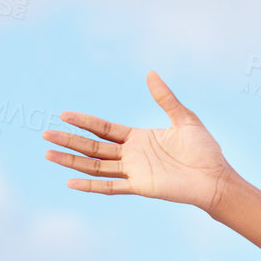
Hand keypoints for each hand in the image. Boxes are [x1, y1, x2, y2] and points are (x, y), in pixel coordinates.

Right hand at [43, 70, 233, 211]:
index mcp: (139, 138)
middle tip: (44, 133)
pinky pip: (111, 186)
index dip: (84, 122)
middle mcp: (132, 155)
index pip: (104, 129)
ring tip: (48, 153)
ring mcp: (134, 172)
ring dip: (72, 160)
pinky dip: (91, 186)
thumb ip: (165, 98)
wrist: (216, 177)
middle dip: (70, 140)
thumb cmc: (205, 150)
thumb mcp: (184, 119)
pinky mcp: (141, 187)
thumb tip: (151, 73)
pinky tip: (70, 182)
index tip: (63, 115)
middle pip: (93, 147)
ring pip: (95, 166)